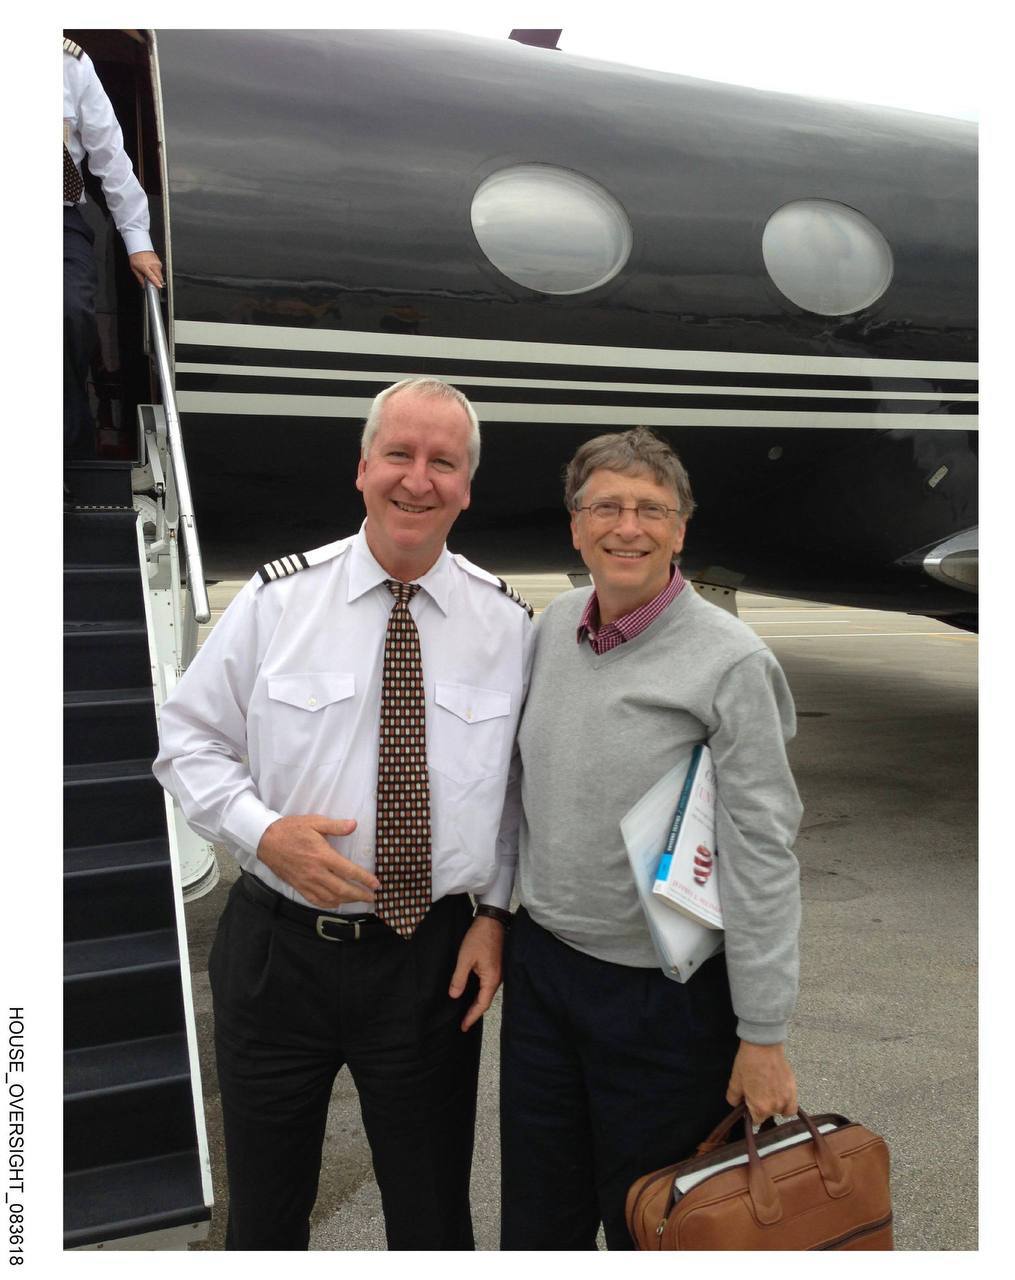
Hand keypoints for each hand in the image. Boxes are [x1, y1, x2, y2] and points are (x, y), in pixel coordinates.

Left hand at [129, 250, 163, 287]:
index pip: (152, 276)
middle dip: (158, 281)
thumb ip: (140, 278)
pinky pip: (160, 269)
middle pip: (159, 276)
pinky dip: (157, 271)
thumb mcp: (134, 268)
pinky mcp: (159, 261)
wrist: (139, 246)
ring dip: (157, 276)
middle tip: (154, 283)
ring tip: (151, 274)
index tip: (159, 286)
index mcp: (145, 266)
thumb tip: (143, 285)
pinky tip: (152, 269)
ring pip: (160, 273)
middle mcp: (152, 264)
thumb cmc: (136, 256)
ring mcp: (157, 262)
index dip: (156, 282)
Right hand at [255, 814, 378, 906]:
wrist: (266, 840)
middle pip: (342, 889)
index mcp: (323, 856)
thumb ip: (335, 826)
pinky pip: (315, 900)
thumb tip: (354, 825)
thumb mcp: (314, 822)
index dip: (365, 879)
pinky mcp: (298, 886)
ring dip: (347, 901)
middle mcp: (316, 872)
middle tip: (372, 898)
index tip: (376, 884)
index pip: (349, 871)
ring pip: (331, 897)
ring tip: (358, 900)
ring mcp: (306, 882)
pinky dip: (328, 904)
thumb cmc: (291, 829)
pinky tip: (336, 903)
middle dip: (359, 895)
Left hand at [448, 916, 505, 1031]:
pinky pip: (487, 985)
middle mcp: (498, 978)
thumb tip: (454, 996)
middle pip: (485, 1001)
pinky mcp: (495, 966)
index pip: (481, 1005)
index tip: (463, 1027)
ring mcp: (498, 972)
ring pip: (486, 993)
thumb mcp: (465, 958)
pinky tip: (472, 993)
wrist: (491, 920)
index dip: (472, 1017)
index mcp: (491, 979)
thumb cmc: (479, 937)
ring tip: (466, 1011)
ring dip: (477, 1003)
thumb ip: (459, 979)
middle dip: (474, 1012)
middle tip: (463, 1023)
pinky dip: (479, 993)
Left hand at [726, 1040, 797, 1123]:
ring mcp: (786, 1099)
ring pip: (780, 1111)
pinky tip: (780, 1097)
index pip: (755, 1121)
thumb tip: (737, 1105)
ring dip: (774, 1106)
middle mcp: (775, 1106)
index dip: (750, 1112)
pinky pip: (792, 1108)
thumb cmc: (748, 1062)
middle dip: (761, 1107)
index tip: (748, 1103)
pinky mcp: (793, 1090)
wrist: (763, 1045)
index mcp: (760, 1107)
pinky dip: (787, 1106)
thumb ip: (734, 1098)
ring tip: (767, 1092)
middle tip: (756, 1092)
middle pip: (767, 1115)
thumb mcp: (735, 1081)